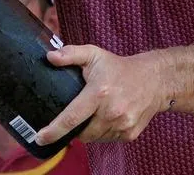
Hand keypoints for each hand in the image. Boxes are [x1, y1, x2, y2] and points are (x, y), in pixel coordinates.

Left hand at [35, 45, 167, 144]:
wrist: (154, 80)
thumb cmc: (118, 67)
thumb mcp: (93, 54)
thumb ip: (70, 54)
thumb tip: (49, 57)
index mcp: (99, 93)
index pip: (72, 117)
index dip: (54, 130)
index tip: (39, 138)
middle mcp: (111, 112)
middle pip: (81, 133)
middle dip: (73, 128)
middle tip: (76, 113)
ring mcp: (122, 125)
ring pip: (94, 138)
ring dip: (88, 131)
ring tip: (92, 113)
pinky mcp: (130, 134)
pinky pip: (107, 139)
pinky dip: (101, 132)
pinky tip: (106, 117)